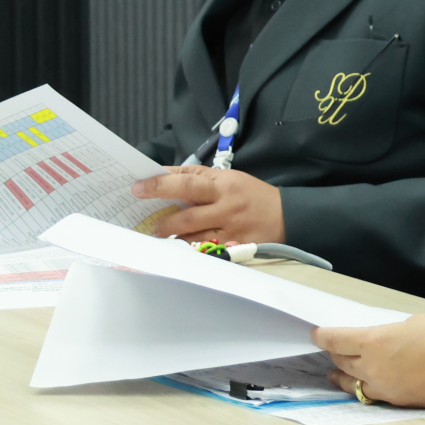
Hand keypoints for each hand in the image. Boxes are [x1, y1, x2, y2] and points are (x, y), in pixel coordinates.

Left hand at [133, 166, 284, 243]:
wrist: (287, 216)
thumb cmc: (251, 194)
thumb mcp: (228, 177)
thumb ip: (198, 176)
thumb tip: (164, 174)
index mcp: (223, 184)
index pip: (186, 182)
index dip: (160, 185)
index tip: (138, 188)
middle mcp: (225, 206)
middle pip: (188, 214)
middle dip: (164, 220)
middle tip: (149, 224)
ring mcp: (230, 230)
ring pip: (194, 237)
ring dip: (175, 238)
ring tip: (163, 236)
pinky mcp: (235, 248)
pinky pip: (206, 251)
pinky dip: (191, 249)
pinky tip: (182, 248)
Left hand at [313, 313, 424, 407]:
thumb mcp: (414, 323)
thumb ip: (387, 334)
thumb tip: (374, 343)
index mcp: (377, 343)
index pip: (336, 340)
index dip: (323, 336)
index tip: (316, 332)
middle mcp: (375, 369)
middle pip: (341, 361)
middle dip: (334, 351)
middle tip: (329, 345)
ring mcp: (387, 389)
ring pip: (353, 383)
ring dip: (343, 373)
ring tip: (335, 370)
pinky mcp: (399, 402)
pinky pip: (372, 393)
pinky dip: (364, 385)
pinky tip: (365, 381)